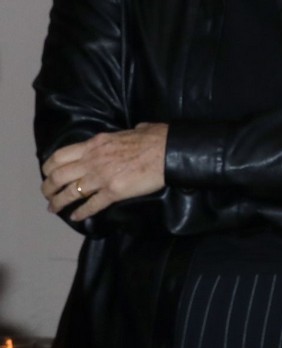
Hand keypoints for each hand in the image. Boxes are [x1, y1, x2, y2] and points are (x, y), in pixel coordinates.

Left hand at [40, 124, 167, 220]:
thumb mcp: (132, 130)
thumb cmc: (155, 138)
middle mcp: (92, 161)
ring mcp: (101, 177)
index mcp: (94, 145)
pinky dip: (81, 213)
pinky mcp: (113, 192)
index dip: (49, 168)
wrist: (169, 151)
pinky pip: (92, 205)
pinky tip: (76, 217)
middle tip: (48, 195)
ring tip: (54, 209)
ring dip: (58, 203)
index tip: (48, 174)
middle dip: (48, 188)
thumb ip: (124, 135)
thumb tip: (135, 131)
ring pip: (70, 193)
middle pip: (58, 176)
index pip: (59, 156)